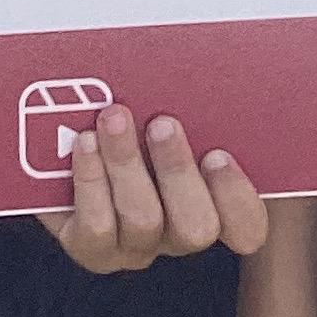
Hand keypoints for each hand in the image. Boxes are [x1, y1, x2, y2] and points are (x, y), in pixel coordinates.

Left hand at [35, 107, 267, 274]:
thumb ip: (189, 103)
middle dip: (178, 171)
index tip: (218, 154)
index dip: (237, 198)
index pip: (247, 226)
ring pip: (144, 220)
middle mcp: (178, 232)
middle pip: (197, 227)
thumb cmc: (137, 118)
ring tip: (114, 117)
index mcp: (214, 203)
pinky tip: (84, 143)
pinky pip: (96, 227)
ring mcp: (136, 245)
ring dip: (128, 163)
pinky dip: (91, 180)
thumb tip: (195, 69)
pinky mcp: (91, 247)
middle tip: (163, 123)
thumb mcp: (168, 110)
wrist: (68, 145)